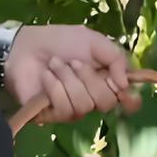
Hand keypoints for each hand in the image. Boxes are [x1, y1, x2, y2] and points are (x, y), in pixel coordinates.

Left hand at [4, 24, 142, 123]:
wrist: (26, 46)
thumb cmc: (60, 41)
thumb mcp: (93, 40)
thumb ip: (115, 57)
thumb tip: (126, 83)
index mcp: (106, 78)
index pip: (128, 100)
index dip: (130, 99)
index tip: (123, 88)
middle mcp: (93, 97)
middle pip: (107, 102)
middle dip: (91, 79)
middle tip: (75, 62)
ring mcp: (74, 108)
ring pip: (85, 105)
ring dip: (69, 80)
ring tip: (55, 65)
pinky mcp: (54, 115)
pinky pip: (65, 108)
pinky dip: (56, 87)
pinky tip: (47, 76)